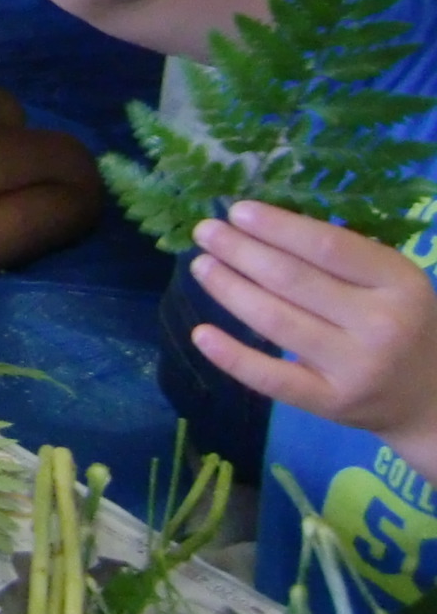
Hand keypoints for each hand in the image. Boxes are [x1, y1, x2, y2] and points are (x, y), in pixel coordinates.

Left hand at [189, 201, 436, 483]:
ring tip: (201, 266)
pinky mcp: (330, 403)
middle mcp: (380, 324)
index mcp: (399, 283)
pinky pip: (272, 379)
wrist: (429, 397)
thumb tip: (263, 223)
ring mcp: (354, 367)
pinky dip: (232, 356)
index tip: (236, 211)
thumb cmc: (400, 321)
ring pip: (275, 321)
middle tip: (204, 232)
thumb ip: (342, 256)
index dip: (276, 226)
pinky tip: (201, 333)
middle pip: (292, 280)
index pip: (326, 246)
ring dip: (229, 289)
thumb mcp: (391, 281)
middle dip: (240, 251)